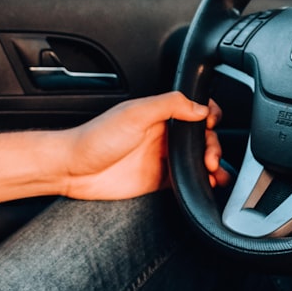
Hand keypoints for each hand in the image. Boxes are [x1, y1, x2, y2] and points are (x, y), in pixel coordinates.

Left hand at [0, 92, 228, 206]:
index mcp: (158, 114)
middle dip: (213, 146)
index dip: (208, 115)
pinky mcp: (158, 180)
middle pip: (200, 138)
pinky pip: (186, 181)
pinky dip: (201, 182)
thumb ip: (168, 105)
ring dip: (213, 165)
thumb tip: (199, 107)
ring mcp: (161, 158)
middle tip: (210, 158)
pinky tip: (209, 185)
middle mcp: (162, 135)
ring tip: (218, 174)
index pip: (193, 109)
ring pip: (197, 160)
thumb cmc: (95, 139)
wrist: (73, 170)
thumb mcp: (134, 114)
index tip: (213, 124)